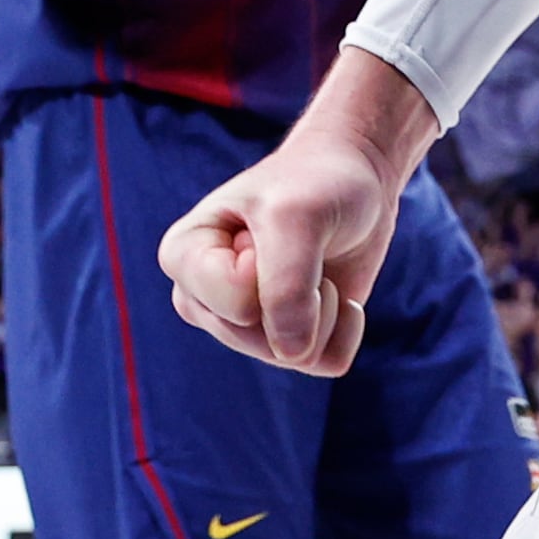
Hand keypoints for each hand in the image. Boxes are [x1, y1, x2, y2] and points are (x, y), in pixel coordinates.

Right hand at [159, 52, 433, 373]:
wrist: (356, 176)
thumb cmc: (316, 183)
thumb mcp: (298, 216)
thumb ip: (286, 285)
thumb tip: (291, 354)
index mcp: (182, 257)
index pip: (237, 303)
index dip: (273, 265)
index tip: (270, 224)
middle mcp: (203, 298)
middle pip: (261, 339)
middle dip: (303, 294)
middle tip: (300, 246)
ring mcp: (240, 325)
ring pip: (294, 356)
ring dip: (326, 309)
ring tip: (315, 264)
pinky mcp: (283, 339)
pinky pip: (326, 362)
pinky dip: (346, 326)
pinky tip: (335, 288)